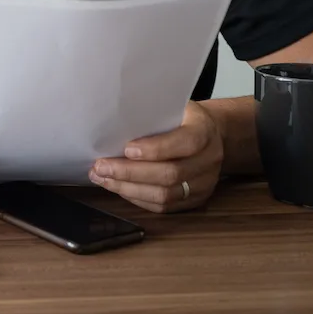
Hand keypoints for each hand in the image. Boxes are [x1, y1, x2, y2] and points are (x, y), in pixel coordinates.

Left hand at [89, 101, 222, 212]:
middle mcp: (209, 160)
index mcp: (205, 130)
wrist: (211, 135)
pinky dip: (138, 198)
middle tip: (101, 167)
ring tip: (103, 179)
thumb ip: (151, 116)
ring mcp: (205, 183)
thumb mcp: (172, 107)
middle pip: (170, 174)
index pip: (185, 142)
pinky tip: (119, 188)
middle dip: (130, 172)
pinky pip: (164, 206)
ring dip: (128, 188)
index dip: (155, 149)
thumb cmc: (182, 118)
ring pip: (165, 195)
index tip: (126, 149)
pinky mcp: (196, 200)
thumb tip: (113, 128)